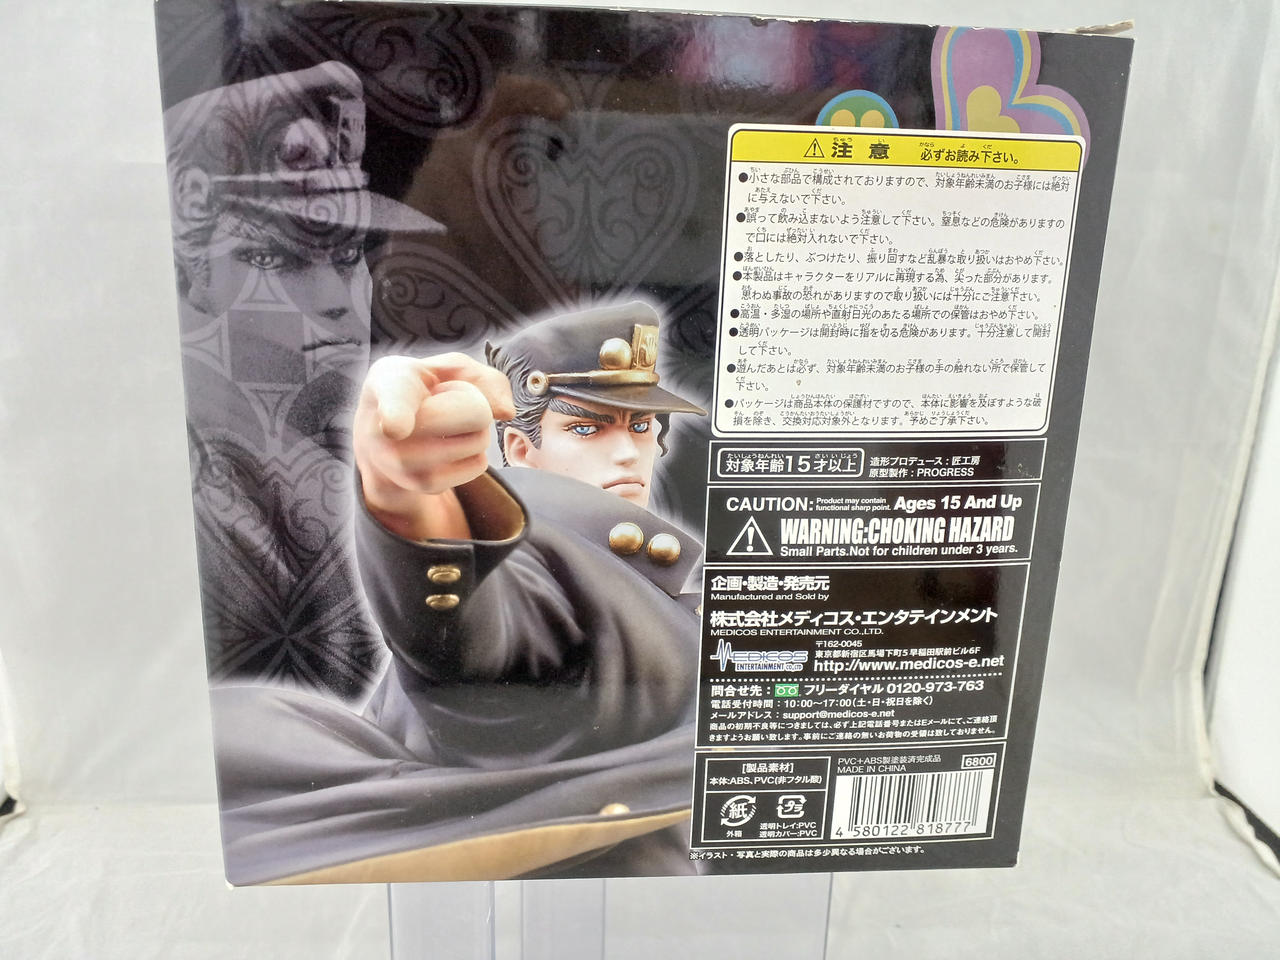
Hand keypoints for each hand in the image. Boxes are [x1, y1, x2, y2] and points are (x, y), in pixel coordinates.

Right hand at [355, 353, 514, 539]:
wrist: (378, 433)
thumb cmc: (418, 390)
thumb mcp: (442, 367)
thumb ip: (481, 376)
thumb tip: (506, 412)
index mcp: (390, 386)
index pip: (395, 406)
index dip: (397, 416)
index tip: (395, 428)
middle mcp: (387, 430)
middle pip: (476, 414)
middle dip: (475, 403)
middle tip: (444, 400)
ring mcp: (404, 465)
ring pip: (480, 440)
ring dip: (474, 428)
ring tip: (441, 422)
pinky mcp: (425, 486)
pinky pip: (480, 464)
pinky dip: (473, 450)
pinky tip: (444, 443)